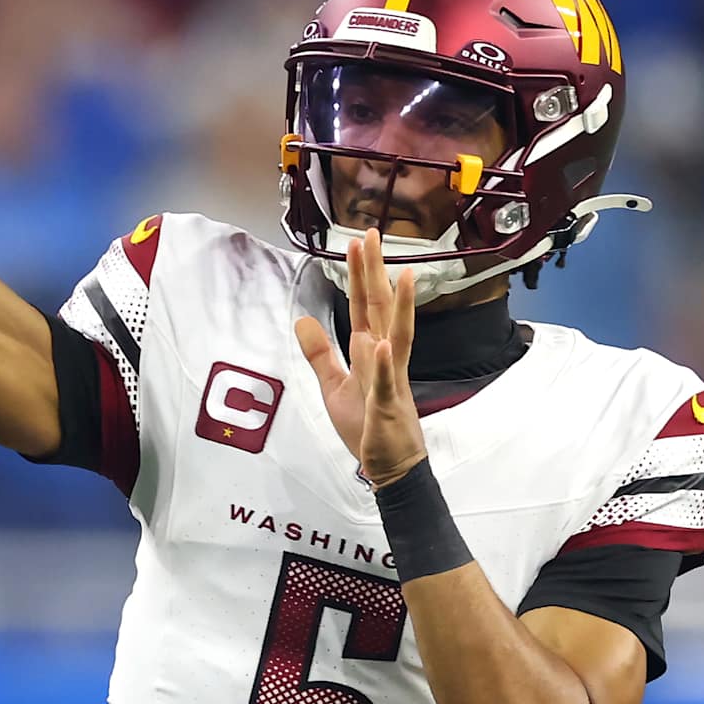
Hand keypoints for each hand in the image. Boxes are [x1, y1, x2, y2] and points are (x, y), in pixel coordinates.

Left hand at [295, 228, 428, 486]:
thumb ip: (320, 353)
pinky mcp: (387, 406)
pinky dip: (383, 363)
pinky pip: (385, 381)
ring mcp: (390, 380)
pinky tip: (382, 343)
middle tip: (373, 236)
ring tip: (401, 275)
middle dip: (375, 273)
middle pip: (381, 308)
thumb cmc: (368, 427)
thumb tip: (302, 319)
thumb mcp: (334, 386)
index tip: (357, 242)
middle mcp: (384, 358)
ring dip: (398, 306)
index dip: (360, 274)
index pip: (365, 305)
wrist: (392, 467)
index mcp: (370, 352)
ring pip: (396, 335)